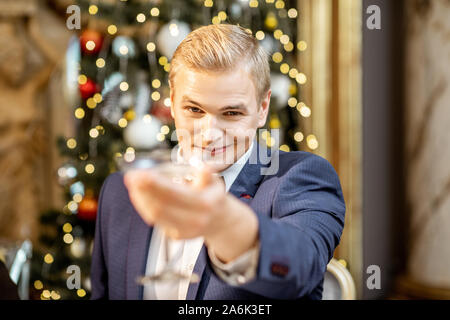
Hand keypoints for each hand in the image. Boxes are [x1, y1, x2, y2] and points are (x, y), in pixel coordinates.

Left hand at [123, 165, 258, 261]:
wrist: (220, 221)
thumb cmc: (212, 196)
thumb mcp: (215, 182)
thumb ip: (207, 175)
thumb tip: (205, 167)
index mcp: (205, 203)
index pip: (174, 193)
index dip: (155, 184)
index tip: (141, 173)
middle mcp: (195, 219)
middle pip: (160, 205)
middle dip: (142, 190)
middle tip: (131, 176)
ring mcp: (185, 230)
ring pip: (155, 215)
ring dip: (140, 198)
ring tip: (132, 183)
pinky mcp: (176, 236)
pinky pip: (155, 221)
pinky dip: (144, 206)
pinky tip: (139, 195)